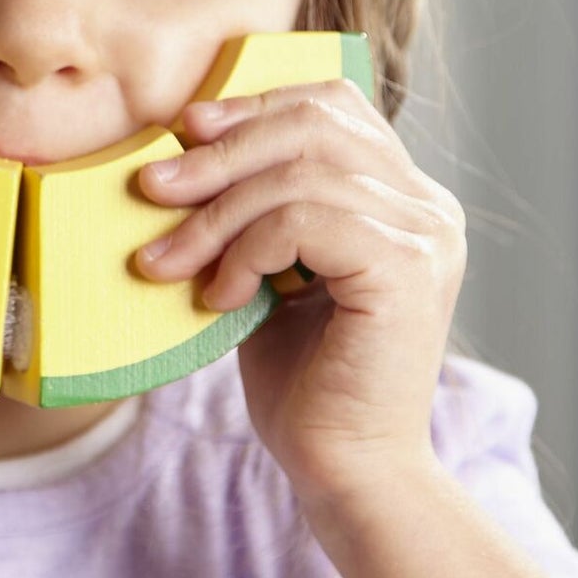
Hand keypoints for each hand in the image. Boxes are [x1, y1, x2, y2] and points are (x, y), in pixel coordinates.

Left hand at [135, 80, 465, 510]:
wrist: (343, 471)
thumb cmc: (303, 380)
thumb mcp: (270, 273)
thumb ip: (252, 211)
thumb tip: (179, 151)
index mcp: (401, 196)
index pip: (331, 107)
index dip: (254, 105)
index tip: (185, 128)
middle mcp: (426, 205)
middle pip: (313, 127)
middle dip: (220, 151)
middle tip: (151, 186)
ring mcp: (425, 233)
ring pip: (299, 174)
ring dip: (215, 213)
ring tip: (164, 259)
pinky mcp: (408, 268)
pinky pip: (304, 221)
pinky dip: (245, 251)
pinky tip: (220, 296)